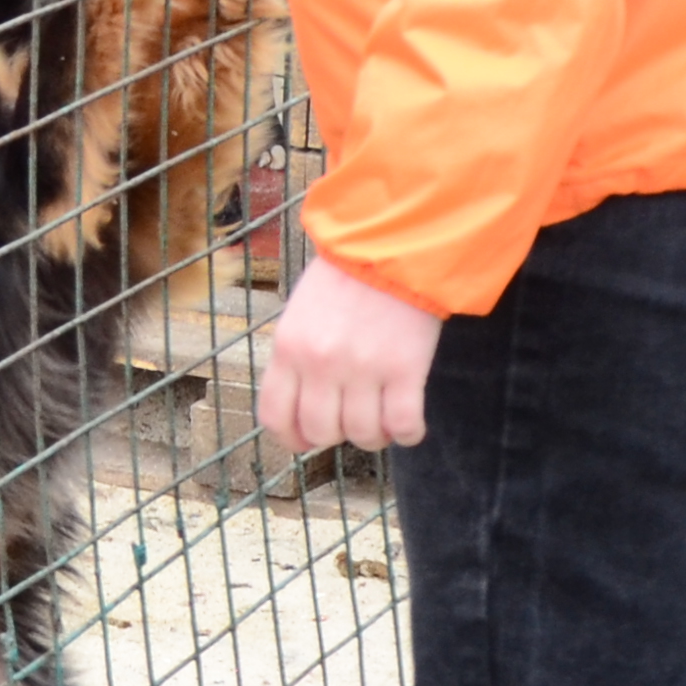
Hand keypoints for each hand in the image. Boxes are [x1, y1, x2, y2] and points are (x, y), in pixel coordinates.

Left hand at [254, 251, 441, 454]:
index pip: (276, 417)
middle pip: (321, 432)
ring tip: (382, 417)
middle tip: (351, 417)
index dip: (292, 439)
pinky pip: (404, 426)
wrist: (390, 245)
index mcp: (288, 348)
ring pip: (363, 435)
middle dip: (337, 435)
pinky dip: (408, 433)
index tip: (307, 440)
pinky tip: (409, 422)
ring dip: (375, 436)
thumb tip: (302, 407)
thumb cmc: (345, 277)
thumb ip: (296, 358)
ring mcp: (363, 369)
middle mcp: (320, 364)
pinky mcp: (405, 370)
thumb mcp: (300, 313)